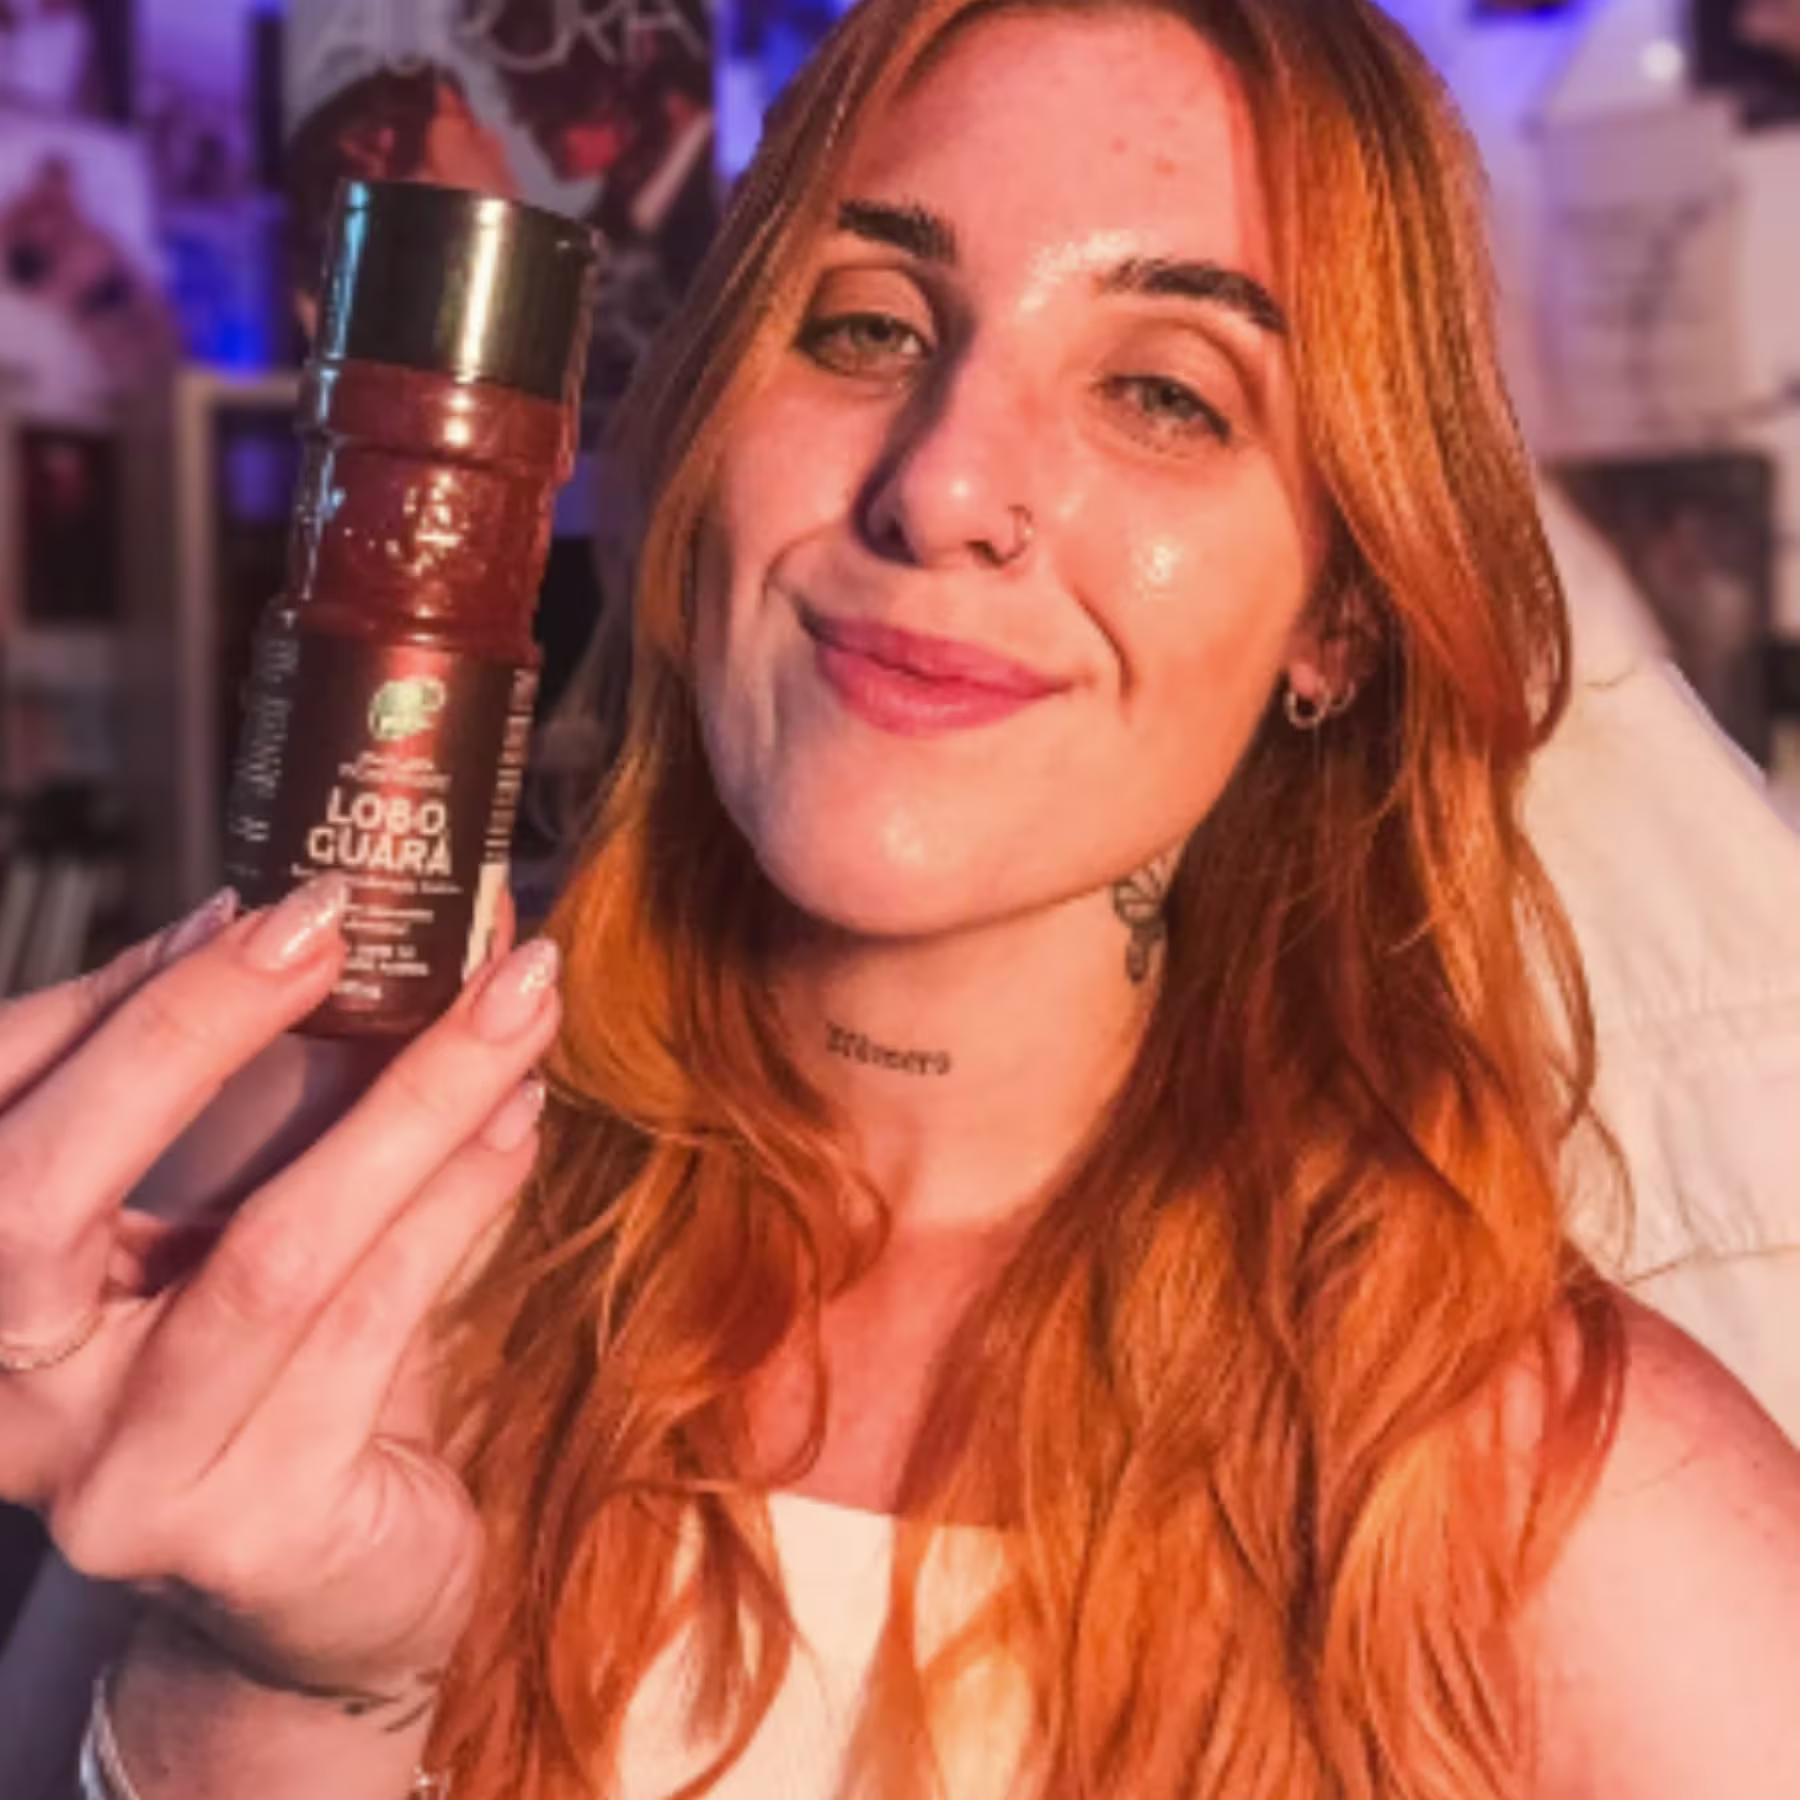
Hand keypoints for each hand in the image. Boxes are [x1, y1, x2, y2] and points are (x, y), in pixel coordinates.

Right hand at [0, 875, 558, 1708]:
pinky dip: (458, 1200)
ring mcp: (117, 1478)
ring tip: (511, 1004)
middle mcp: (7, 1401)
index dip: (110, 1002)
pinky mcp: (247, 1528)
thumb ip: (244, 1086)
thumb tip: (306, 915)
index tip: (261, 905)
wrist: (336, 1581)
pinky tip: (520, 1118)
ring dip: (408, 1102)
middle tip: (340, 920)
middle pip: (40, 1193)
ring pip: (262, 1254)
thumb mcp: (240, 1208)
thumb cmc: (288, 1364)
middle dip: (197, 1031)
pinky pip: (369, 1326)